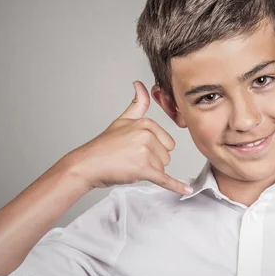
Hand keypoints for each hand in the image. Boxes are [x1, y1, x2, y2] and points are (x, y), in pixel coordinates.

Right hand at [68, 81, 192, 194]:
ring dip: (149, 171)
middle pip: (166, 155)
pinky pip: (164, 179)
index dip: (153, 149)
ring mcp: (145, 153)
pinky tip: (186, 191)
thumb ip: (137, 104)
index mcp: (146, 123)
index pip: (166, 141)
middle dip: (153, 161)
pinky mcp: (143, 170)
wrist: (88, 164)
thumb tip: (140, 84)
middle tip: (132, 158)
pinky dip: (176, 186)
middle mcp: (147, 136)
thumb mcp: (122, 120)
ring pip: (162, 167)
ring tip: (130, 165)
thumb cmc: (104, 145)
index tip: (136, 148)